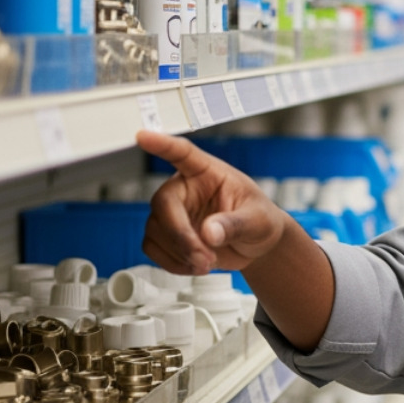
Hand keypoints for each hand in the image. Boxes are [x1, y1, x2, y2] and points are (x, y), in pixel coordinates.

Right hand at [136, 130, 288, 275]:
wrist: (256, 245)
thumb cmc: (260, 220)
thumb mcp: (258, 220)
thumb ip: (235, 224)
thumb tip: (210, 232)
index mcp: (208, 172)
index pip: (183, 154)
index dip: (162, 145)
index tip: (143, 136)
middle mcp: (185, 188)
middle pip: (163, 203)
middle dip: (181, 235)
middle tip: (204, 258)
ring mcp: (172, 212)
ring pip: (155, 230)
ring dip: (179, 253)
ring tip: (207, 264)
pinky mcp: (165, 235)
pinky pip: (152, 249)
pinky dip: (171, 263)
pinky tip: (194, 266)